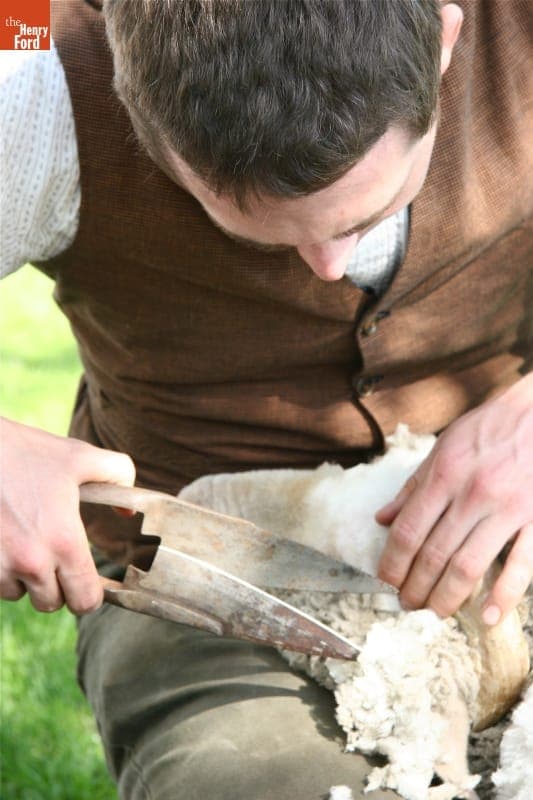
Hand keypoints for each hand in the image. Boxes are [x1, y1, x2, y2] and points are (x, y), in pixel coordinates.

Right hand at [0, 417, 134, 613]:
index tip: (87, 581)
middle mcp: (31, 561)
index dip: (90, 594)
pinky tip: (4, 543)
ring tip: (25, 542)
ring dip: (24, 579)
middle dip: (57, 585)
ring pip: (19, 594)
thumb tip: (128, 513)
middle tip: (55, 558)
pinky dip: (0, 571)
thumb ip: (118, 476)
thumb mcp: (80, 456)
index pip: (85, 600)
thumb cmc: (26, 452)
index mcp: (64, 540)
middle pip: (52, 603)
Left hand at [376, 374, 532, 624]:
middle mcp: (472, 495)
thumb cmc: (488, 429)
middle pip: (434, 554)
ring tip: (433, 610)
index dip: (393, 562)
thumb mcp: (443, 447)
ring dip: (447, 596)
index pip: (408, 531)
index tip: (386, 580)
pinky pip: (520, 565)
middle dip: (415, 585)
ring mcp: (507, 510)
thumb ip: (413, 486)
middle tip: (406, 602)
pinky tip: (485, 616)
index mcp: (444, 475)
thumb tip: (382, 518)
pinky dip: (503, 595)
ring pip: (468, 566)